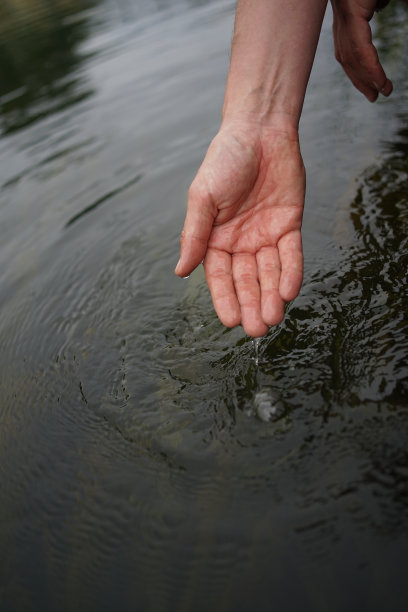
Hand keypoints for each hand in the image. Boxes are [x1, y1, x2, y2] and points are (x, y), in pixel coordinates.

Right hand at [175, 120, 304, 336]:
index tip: (230, 322)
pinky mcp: (289, 226)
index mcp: (215, 239)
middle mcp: (241, 243)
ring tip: (274, 319)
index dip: (225, 299)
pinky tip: (289, 291)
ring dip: (272, 297)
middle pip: (247, 281)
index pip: (219, 277)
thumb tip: (180, 271)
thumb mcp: (202, 197)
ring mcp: (266, 236)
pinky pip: (292, 254)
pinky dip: (291, 272)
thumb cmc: (223, 160)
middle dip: (251, 305)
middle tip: (257, 331)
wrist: (259, 130)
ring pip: (270, 273)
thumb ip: (194, 234)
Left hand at [331, 0, 392, 100]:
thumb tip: (379, 8)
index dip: (357, 70)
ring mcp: (343, 14)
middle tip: (374, 97)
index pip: (348, 49)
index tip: (368, 85)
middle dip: (360, 80)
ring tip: (383, 91)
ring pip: (352, 56)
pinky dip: (370, 67)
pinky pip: (359, 47)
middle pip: (347, 58)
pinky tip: (380, 82)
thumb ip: (377, 3)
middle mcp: (340, 17)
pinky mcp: (351, 12)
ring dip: (368, 78)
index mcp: (344, 14)